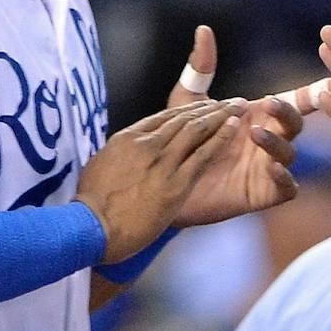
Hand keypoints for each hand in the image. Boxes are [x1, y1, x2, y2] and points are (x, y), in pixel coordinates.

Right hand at [76, 100, 246, 260]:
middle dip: (210, 108)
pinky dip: (221, 138)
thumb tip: (130, 151)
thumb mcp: (101, 166)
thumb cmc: (91, 204)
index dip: (187, 110)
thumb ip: (121, 154)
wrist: (92, 228)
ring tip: (238, 108)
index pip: (163, 117)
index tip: (204, 105)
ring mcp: (162, 163)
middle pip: (184, 118)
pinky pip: (203, 155)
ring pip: (197, 130)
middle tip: (231, 102)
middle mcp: (146, 145)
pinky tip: (233, 128)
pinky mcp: (176, 184)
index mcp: (126, 139)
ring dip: (221, 117)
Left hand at [160, 25, 301, 226]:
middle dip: (287, 110)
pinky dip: (285, 177)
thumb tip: (204, 29)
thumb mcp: (188, 103)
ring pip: (289, 152)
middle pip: (295, 121)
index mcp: (260, 115)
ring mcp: (268, 167)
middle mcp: (269, 139)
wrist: (164, 186)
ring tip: (253, 133)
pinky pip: (287, 187)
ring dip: (276, 141)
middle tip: (269, 103)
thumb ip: (200, 69)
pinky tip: (271, 168)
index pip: (297, 99)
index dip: (321, 87)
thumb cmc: (179, 142)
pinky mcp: (263, 194)